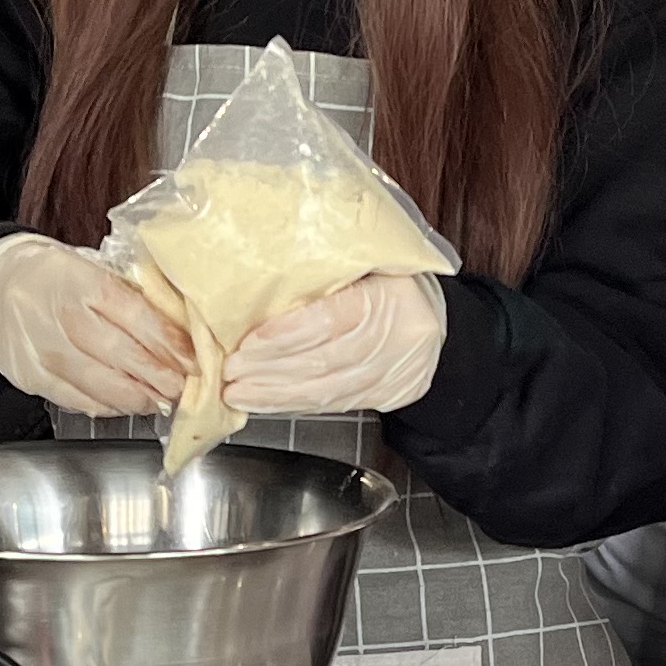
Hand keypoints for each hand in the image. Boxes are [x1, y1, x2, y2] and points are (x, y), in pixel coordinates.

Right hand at [0, 235, 192, 415]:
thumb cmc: (53, 276)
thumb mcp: (92, 268)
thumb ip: (131, 293)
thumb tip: (180, 326)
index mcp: (83, 283)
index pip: (137, 317)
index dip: (171, 343)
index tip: (194, 358)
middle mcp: (63, 320)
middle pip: (124, 358)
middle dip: (162, 378)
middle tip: (185, 386)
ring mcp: (46, 353)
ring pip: (104, 388)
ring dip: (140, 398)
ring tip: (161, 398)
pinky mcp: (33, 379)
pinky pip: (80, 402)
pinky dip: (110, 406)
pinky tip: (127, 402)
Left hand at [223, 272, 446, 414]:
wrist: (434, 319)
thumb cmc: (390, 281)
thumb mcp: (368, 260)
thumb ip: (327, 268)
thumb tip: (261, 275)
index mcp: (391, 295)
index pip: (333, 319)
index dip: (288, 333)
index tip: (249, 341)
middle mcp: (396, 339)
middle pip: (325, 360)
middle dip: (270, 370)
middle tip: (231, 371)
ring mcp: (392, 372)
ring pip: (326, 390)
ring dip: (275, 395)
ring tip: (238, 392)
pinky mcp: (385, 396)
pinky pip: (333, 404)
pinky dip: (294, 405)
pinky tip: (266, 403)